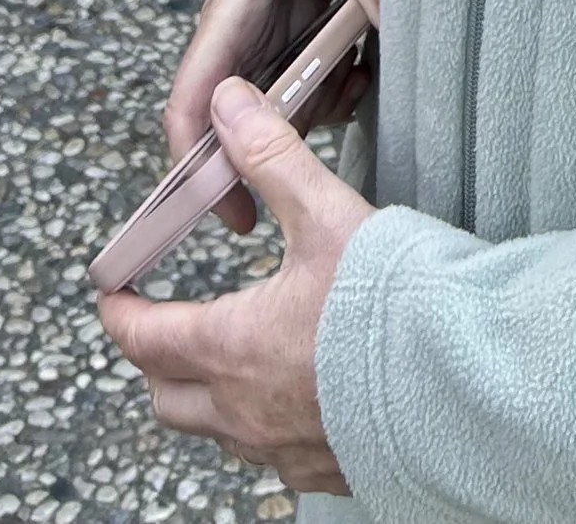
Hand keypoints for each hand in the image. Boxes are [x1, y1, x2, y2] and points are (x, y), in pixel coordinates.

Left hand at [101, 77, 372, 493]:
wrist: (463, 380)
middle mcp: (244, 411)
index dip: (122, 313)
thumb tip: (228, 104)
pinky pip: (270, 458)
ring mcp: (283, 450)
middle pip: (168, 399)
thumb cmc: (394, 303)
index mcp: (232, 347)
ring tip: (227, 360)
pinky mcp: (324, 469)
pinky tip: (292, 397)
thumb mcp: (327, 215)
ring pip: (215, 433)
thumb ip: (273, 158)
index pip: (146, 338)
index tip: (113, 295)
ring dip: (205, 398)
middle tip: (161, 326)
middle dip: (156, 361)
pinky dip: (262, 426)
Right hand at [167, 0, 381, 233]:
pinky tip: (367, 67)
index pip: (191, 100)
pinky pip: (309, 76)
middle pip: (234, 117)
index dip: (193, 164)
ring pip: (279, 101)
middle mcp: (243, 26)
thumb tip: (390, 17)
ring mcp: (272, 25)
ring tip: (356, 91)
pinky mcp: (301, 19)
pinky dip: (335, 86)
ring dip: (311, 115)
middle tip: (303, 189)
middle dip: (262, 156)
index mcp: (233, 8)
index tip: (224, 212)